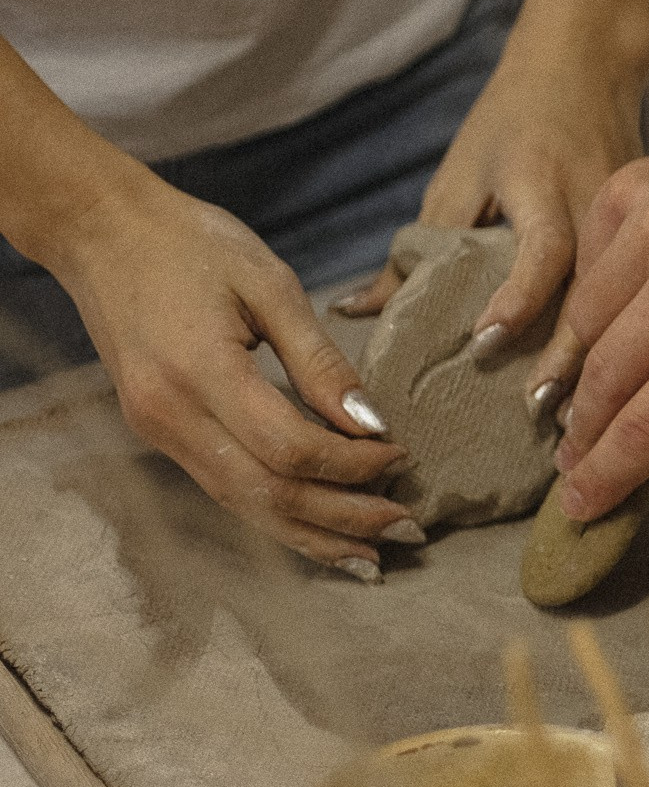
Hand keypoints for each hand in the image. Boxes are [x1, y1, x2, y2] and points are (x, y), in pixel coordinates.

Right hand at [46, 176, 412, 572]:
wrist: (102, 231)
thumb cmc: (192, 243)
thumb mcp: (270, 283)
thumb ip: (320, 359)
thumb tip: (372, 423)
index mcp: (199, 373)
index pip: (289, 449)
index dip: (353, 464)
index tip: (403, 456)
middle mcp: (170, 416)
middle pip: (268, 494)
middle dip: (343, 519)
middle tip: (408, 528)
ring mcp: (158, 431)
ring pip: (243, 506)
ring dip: (311, 534)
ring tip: (372, 554)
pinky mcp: (159, 433)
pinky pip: (224, 489)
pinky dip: (276, 515)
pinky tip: (317, 530)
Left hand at [335, 16, 643, 399]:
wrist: (587, 70)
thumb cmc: (512, 123)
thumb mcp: (457, 177)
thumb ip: (413, 250)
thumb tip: (352, 312)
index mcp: (542, 181)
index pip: (542, 247)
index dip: (517, 298)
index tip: (485, 343)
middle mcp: (597, 203)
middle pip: (595, 291)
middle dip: (571, 354)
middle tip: (542, 414)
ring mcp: (632, 221)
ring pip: (624, 301)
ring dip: (602, 359)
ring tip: (578, 417)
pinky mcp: (647, 234)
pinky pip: (635, 293)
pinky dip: (619, 340)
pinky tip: (607, 385)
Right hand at [550, 121, 648, 519]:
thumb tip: (643, 484)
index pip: (646, 425)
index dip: (603, 475)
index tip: (574, 506)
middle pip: (603, 380)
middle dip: (582, 431)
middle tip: (571, 456)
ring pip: (581, 325)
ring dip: (581, 368)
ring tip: (593, 391)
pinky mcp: (629, 189)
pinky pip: (584, 268)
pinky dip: (593, 302)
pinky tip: (620, 315)